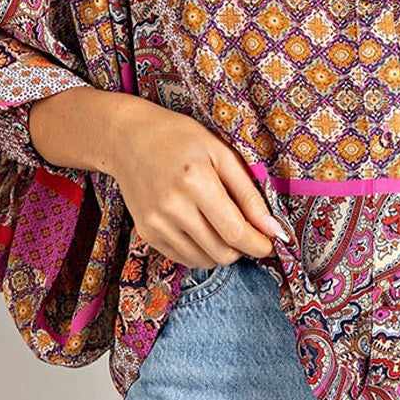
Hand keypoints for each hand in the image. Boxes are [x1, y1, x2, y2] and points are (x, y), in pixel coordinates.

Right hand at [104, 97, 289, 268]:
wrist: (128, 138)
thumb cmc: (180, 138)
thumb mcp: (221, 153)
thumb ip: (248, 193)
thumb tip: (272, 228)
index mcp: (196, 181)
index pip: (235, 232)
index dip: (259, 244)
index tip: (271, 243)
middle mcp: (172, 207)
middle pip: (222, 252)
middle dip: (243, 249)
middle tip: (249, 232)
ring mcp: (156, 223)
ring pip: (204, 260)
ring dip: (223, 251)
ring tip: (224, 227)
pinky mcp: (146, 233)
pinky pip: (184, 258)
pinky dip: (202, 252)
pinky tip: (203, 229)